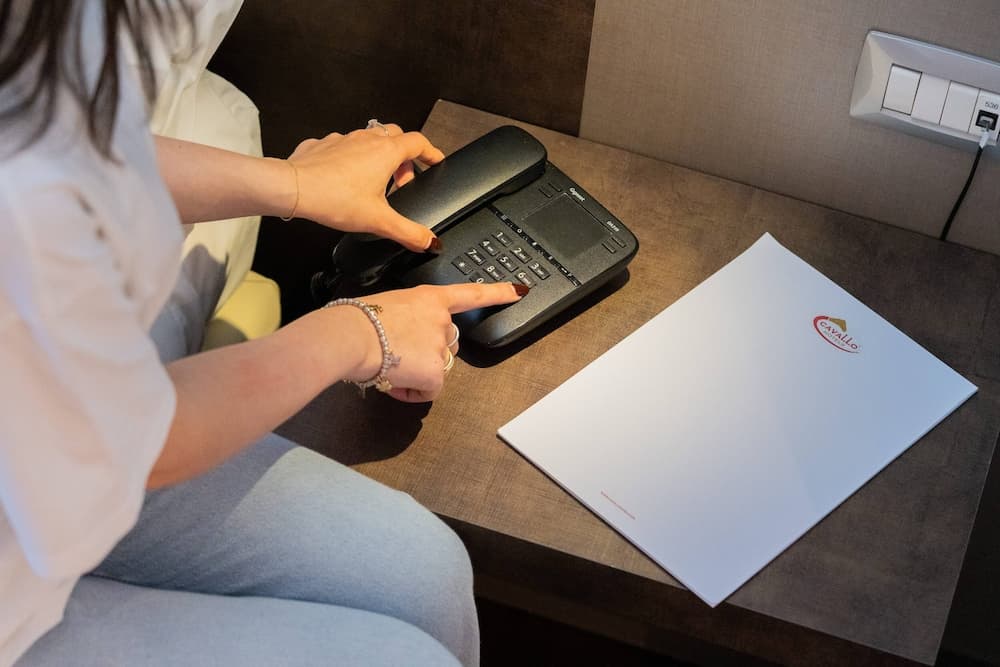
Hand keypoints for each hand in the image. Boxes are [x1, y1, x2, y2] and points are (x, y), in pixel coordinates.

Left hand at [286, 122, 444, 251]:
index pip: (419, 142)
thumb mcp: (379, 220)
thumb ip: (408, 232)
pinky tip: (346, 178)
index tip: (436, 161)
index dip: (432, 152)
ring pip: (370, 140)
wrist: (293, 188)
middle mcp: (366, 140)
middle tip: (402, 182)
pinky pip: (344, 147)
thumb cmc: (333, 198)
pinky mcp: (323, 145)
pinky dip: (351, 159)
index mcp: (386, 152)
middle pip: (396, 137)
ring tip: (375, 183)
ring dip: (378, 157)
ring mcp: (343, 139)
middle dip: (404, 157)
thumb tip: (429, 240)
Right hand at [339, 282, 527, 402]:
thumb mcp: (388, 305)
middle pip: (447, 344)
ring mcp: (441, 346)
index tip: (519, 290)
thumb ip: (408, 317)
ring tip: (388, 366)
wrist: (350, 336)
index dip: (498, 293)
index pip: (471, 294)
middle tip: (398, 354)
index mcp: (429, 298)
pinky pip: (429, 391)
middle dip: (428, 354)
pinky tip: (394, 381)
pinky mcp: (435, 372)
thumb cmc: (357, 320)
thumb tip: (403, 340)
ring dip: (416, 374)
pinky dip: (411, 392)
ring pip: (435, 369)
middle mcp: (441, 320)